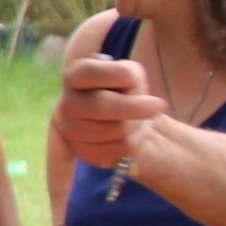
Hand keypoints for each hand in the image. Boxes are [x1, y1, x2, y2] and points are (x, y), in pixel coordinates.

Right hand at [53, 53, 166, 168]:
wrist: (124, 115)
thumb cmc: (126, 88)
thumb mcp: (128, 72)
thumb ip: (127, 74)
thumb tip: (130, 93)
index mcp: (74, 76)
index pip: (87, 72)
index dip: (114, 74)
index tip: (134, 79)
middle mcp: (66, 104)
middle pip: (100, 106)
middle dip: (135, 106)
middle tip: (159, 105)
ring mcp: (71, 131)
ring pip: (114, 129)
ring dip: (138, 122)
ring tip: (146, 117)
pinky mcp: (85, 152)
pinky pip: (119, 147)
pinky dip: (138, 139)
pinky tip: (141, 130)